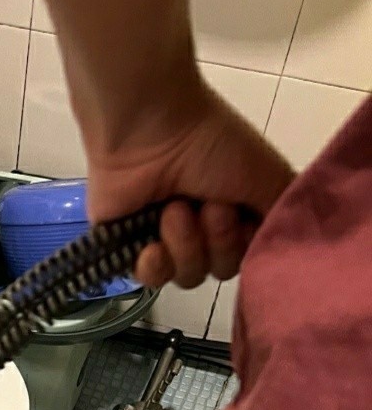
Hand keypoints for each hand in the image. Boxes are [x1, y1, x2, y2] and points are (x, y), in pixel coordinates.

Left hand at [86, 80, 294, 288]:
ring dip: (185, 243)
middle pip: (220, 270)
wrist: (150, 129)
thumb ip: (281, 218)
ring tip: (173, 209)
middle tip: (206, 205)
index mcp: (236, 212)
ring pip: (187, 276)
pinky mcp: (128, 249)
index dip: (245, 243)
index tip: (239, 212)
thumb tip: (280, 248)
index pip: (248, 257)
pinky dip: (154, 265)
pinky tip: (150, 246)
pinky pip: (150, 280)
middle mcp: (203, 229)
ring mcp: (165, 240)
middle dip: (217, 240)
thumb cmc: (212, 145)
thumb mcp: (269, 176)